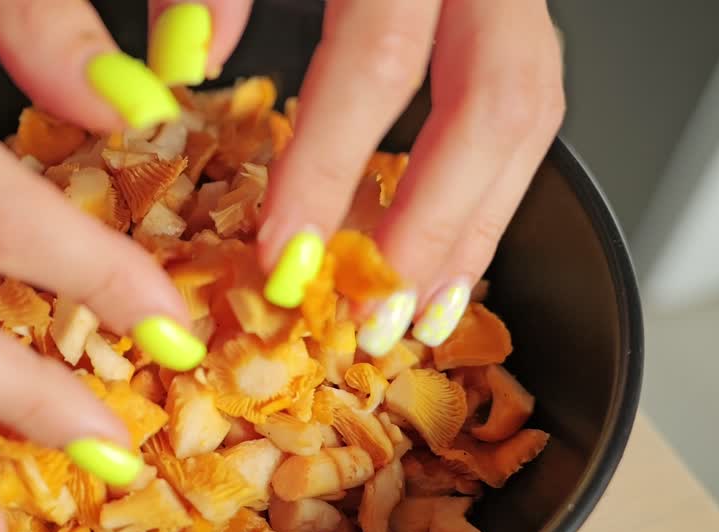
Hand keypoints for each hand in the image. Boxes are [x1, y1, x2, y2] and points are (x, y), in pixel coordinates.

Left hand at [246, 0, 564, 355]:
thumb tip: (189, 58)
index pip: (379, 61)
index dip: (331, 167)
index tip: (286, 253)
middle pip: (492, 109)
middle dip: (432, 227)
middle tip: (375, 311)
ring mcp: (518, 0)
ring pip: (530, 119)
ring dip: (473, 229)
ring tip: (421, 313)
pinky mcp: (521, 22)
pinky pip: (529, 108)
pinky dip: (488, 193)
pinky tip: (449, 253)